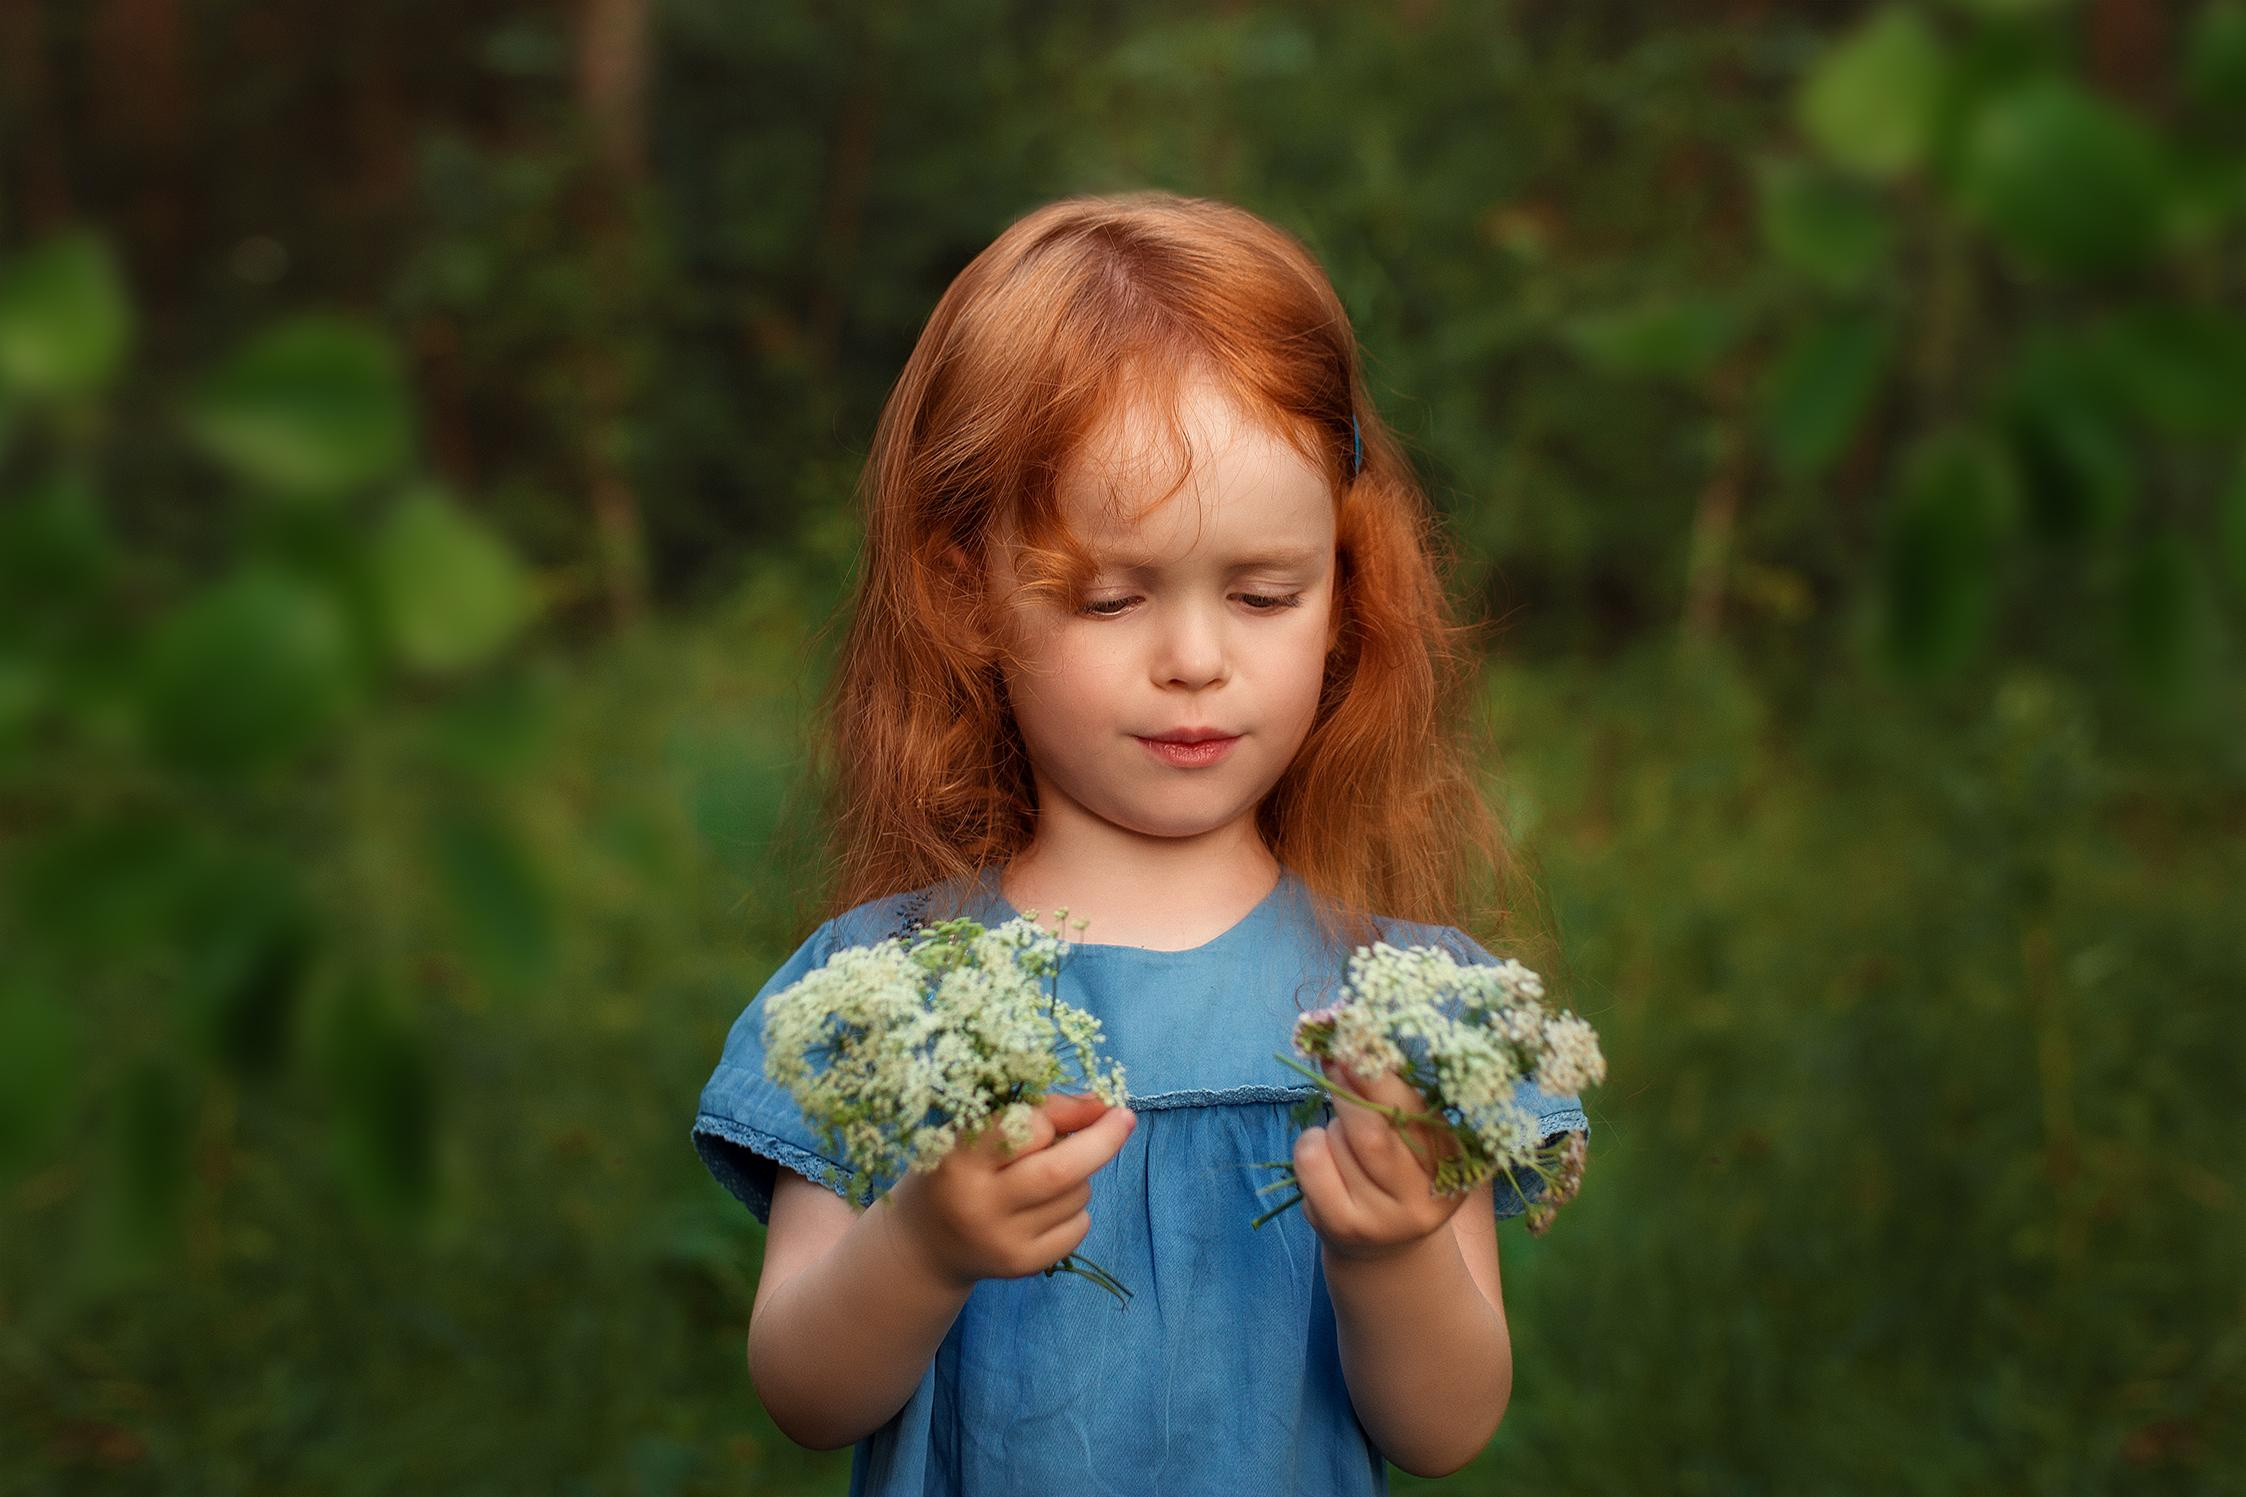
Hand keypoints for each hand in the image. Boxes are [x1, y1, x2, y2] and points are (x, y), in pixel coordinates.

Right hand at [885, 1091, 1136, 1290]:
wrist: (924, 1244)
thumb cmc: (956, 1169)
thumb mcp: (975, 1130)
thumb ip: (1034, 1112)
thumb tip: (1101, 1105)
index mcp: (959, 1159)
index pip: (1027, 1128)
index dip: (1060, 1112)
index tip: (1086, 1103)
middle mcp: (979, 1204)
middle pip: (1061, 1170)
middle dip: (1103, 1139)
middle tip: (1125, 1117)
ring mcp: (1002, 1240)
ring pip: (1075, 1194)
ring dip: (1080, 1174)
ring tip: (1048, 1171)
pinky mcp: (1022, 1266)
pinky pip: (1078, 1227)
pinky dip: (1077, 1207)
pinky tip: (1047, 1204)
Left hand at [1292, 1057, 1469, 1263]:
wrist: (1387, 1244)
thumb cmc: (1400, 1169)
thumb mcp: (1416, 1137)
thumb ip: (1398, 1097)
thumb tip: (1355, 1041)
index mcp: (1454, 1164)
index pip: (1416, 1113)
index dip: (1381, 1077)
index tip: (1356, 1041)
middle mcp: (1424, 1197)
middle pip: (1373, 1132)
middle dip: (1348, 1088)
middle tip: (1334, 1059)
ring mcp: (1382, 1218)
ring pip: (1339, 1142)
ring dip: (1333, 1122)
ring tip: (1345, 1134)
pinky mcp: (1343, 1227)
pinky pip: (1312, 1163)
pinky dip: (1311, 1143)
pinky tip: (1324, 1154)